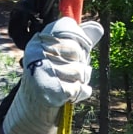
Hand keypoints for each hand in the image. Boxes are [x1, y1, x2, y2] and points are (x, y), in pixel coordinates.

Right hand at [2, 16, 102, 133]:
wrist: (34, 106)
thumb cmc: (53, 75)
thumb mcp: (65, 54)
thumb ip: (82, 40)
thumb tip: (98, 27)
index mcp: (40, 39)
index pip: (68, 27)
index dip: (79, 39)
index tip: (76, 51)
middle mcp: (37, 52)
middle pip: (77, 50)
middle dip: (81, 63)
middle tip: (71, 72)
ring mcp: (41, 71)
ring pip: (80, 71)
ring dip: (81, 80)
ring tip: (70, 83)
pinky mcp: (48, 90)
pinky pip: (77, 89)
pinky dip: (80, 93)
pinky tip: (71, 95)